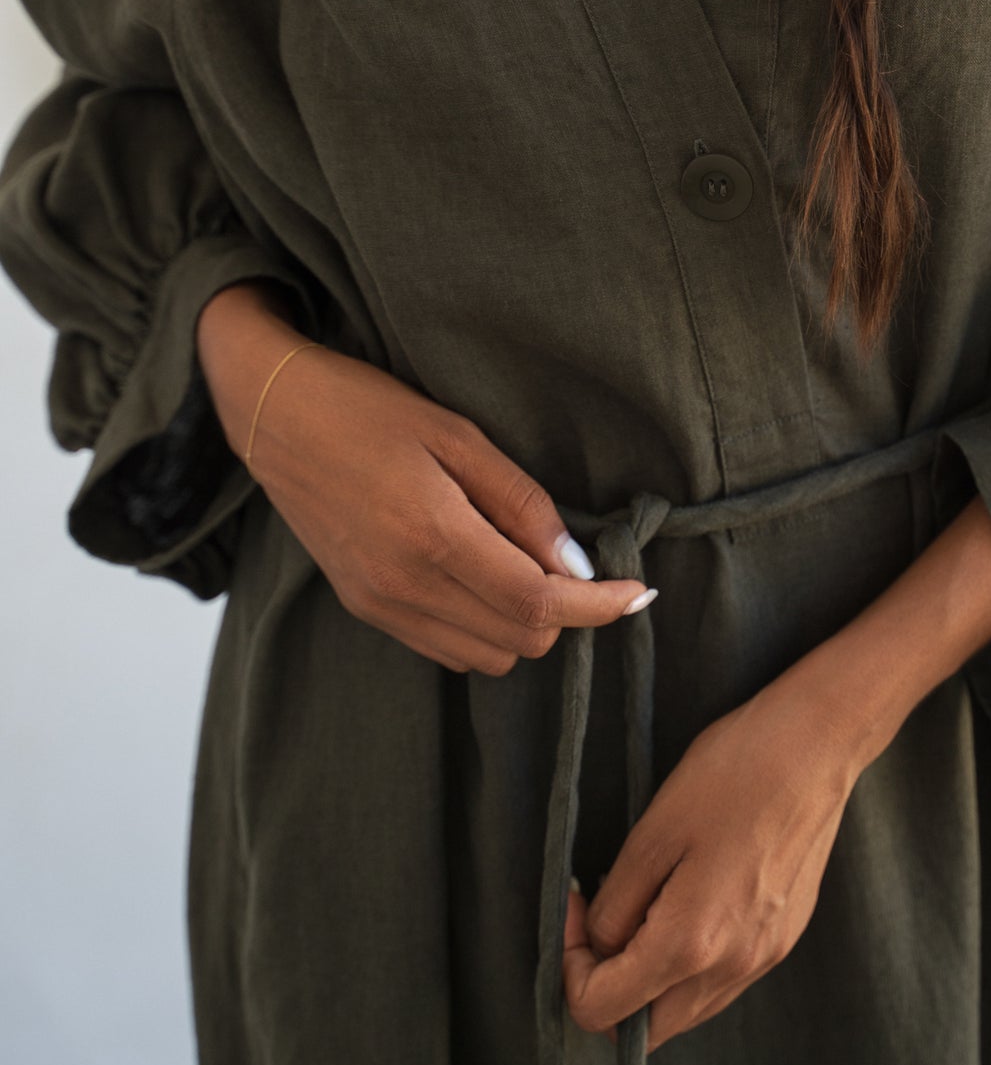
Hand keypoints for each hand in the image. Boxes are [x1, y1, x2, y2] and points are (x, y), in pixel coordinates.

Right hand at [195, 280, 654, 672]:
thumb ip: (522, 505)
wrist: (275, 417)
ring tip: (518, 559)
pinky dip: (482, 626)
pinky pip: (447, 648)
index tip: (640, 593)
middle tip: (572, 557)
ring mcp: (380, 605)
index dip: (600, 606)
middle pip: (522, 639)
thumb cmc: (370, 409)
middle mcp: (404, 586)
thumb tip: (578, 566)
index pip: (539, 603)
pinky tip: (480, 573)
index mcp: (433, 536)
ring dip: (522, 621)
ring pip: (488, 655)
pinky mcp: (365, 609)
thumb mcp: (459, 435)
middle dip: (564, 609)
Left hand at [562, 672, 857, 1052]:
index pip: (601, 1011)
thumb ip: (617, 904)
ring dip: (649, 981)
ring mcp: (764, 959)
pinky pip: (720, 982)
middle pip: (645, 1032)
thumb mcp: (654, 832)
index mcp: (691, 944)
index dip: (569, 966)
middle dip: (607, 988)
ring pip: (685, 1011)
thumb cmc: (733, 774)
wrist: (817, 744)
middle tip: (600, 920)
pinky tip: (685, 902)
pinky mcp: (783, 939)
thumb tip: (597, 944)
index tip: (576, 906)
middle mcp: (732, 968)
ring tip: (643, 904)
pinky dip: (688, 966)